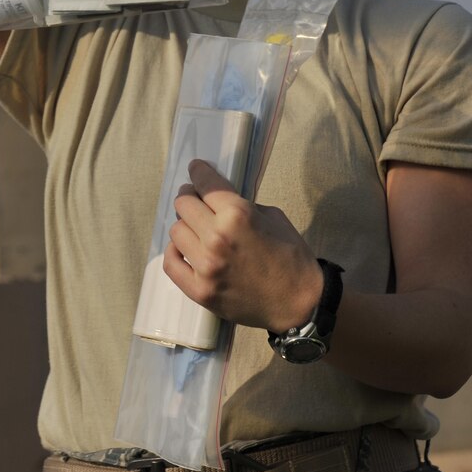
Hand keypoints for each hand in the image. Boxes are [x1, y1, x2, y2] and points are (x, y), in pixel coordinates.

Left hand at [163, 159, 322, 332]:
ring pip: (176, 231)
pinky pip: (171, 263)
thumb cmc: (291, 256)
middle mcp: (216, 237)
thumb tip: (218, 199)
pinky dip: (175, 252)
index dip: (198, 171)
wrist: (299, 303)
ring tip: (196, 227)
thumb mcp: (272, 217)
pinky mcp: (200, 290)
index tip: (195, 168)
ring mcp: (205, 266)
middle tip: (195, 198)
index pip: (205, 183)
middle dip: (189, 196)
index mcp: (237, 215)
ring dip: (186, 225)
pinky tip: (185, 248)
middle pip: (183, 204)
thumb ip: (242, 205)